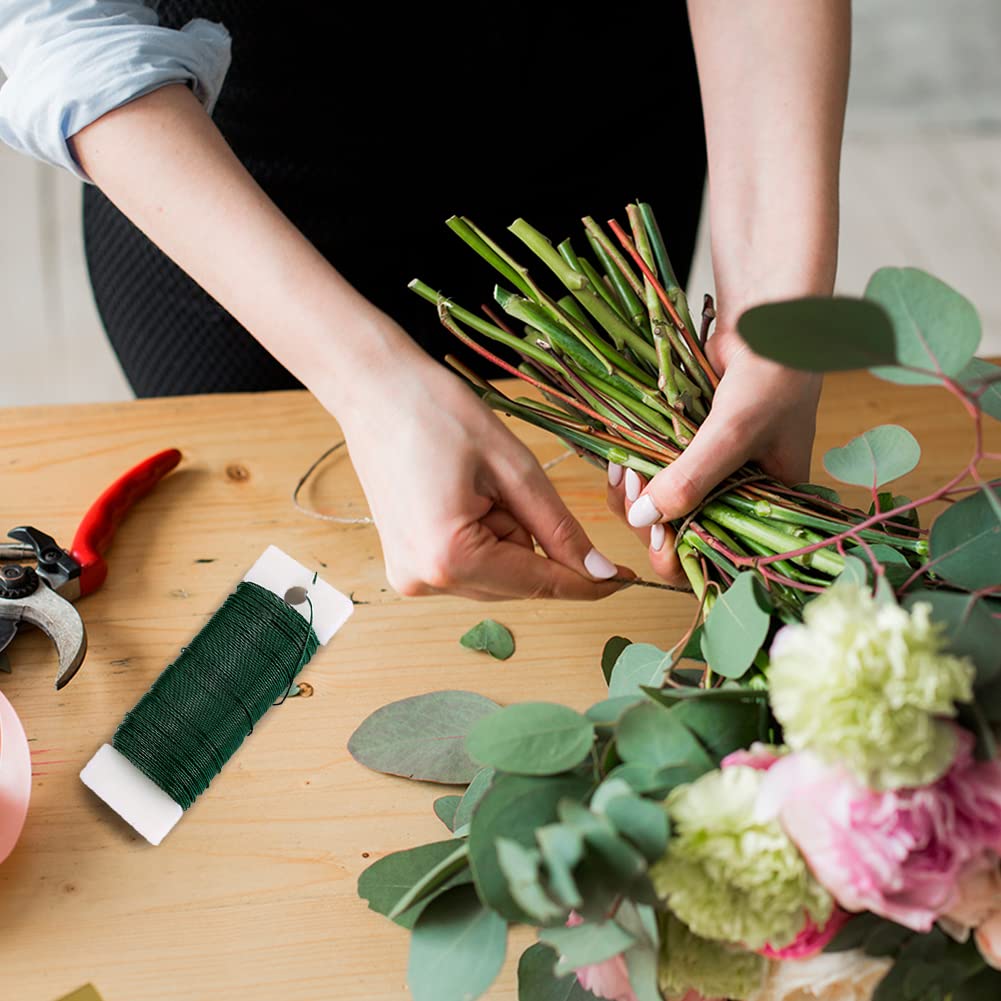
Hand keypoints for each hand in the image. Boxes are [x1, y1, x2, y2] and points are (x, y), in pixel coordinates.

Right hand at [337, 345, 634, 600]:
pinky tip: (469, 496)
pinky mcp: (406, 566)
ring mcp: (411, 578)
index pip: (541, 583)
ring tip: (483, 484)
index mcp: (451, 557)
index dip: (590, 582)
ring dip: (511, 539)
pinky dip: (488, 539)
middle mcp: (426, 581)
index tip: (628, 579)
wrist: (372, 390)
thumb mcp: (514, 468)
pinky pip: (472, 567)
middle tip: (515, 485)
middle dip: (539, 546)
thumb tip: (599, 574)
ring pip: (497, 577)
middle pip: (519, 585)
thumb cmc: (439, 413)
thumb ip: (559, 529)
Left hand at [606, 324, 821, 585]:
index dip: (687, 554)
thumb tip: (645, 519)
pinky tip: (620, 462)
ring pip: (662, 503)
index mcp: (768, 503)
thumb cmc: (773, 371)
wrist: (765, 317)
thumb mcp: (734, 430)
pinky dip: (634, 470)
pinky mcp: (684, 446)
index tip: (658, 541)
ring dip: (637, 494)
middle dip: (653, 519)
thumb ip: (694, 477)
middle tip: (634, 489)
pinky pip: (653, 472)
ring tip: (626, 471)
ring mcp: (709, 469)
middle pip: (684, 531)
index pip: (725, 551)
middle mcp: (739, 493)